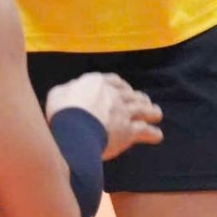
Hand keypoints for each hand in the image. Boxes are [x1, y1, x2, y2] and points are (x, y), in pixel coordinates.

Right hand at [45, 73, 163, 159]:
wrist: (75, 129)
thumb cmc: (62, 110)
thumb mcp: (58, 93)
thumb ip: (69, 90)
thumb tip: (72, 89)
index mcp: (97, 83)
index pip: (114, 81)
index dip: (121, 85)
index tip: (125, 89)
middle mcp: (114, 95)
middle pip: (131, 95)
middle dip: (139, 98)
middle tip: (144, 101)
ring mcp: (124, 113)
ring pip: (143, 110)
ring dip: (151, 112)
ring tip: (157, 114)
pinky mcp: (129, 131)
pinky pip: (145, 131)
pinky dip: (153, 133)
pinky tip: (158, 135)